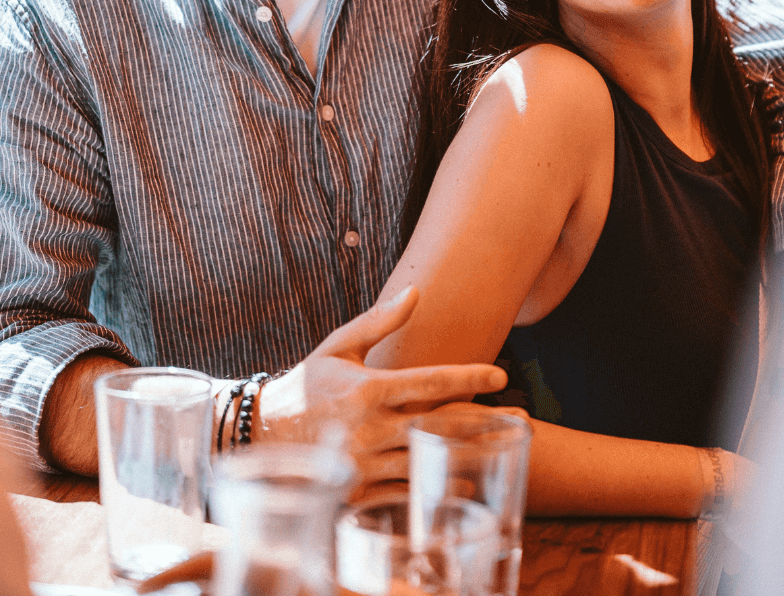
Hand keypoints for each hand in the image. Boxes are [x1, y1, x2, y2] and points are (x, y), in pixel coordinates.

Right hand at [256, 286, 507, 482]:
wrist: (261, 433)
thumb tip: (416, 292)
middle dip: (485, 422)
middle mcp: (369, 428)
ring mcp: (365, 464)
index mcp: (368, 389)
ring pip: (429, 462)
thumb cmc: (306, 384)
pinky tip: (465, 484)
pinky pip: (407, 491)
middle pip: (440, 426)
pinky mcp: (359, 491)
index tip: (500, 375)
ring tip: (508, 451)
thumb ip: (379, 321)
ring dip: (471, 457)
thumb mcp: (338, 346)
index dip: (467, 378)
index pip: (429, 382)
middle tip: (522, 419)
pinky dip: (437, 487)